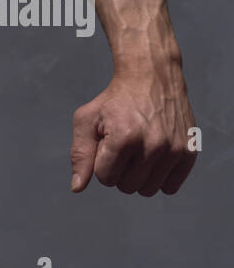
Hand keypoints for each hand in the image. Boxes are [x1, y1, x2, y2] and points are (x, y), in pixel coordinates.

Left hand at [69, 64, 197, 196]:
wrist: (150, 76)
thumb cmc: (114, 100)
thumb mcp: (87, 119)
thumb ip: (80, 154)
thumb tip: (76, 188)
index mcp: (124, 137)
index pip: (105, 178)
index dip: (101, 162)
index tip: (107, 143)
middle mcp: (152, 145)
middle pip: (126, 187)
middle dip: (119, 170)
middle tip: (123, 145)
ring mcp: (173, 150)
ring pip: (147, 191)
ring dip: (138, 175)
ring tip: (138, 150)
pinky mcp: (189, 153)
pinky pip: (170, 188)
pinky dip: (159, 178)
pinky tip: (154, 157)